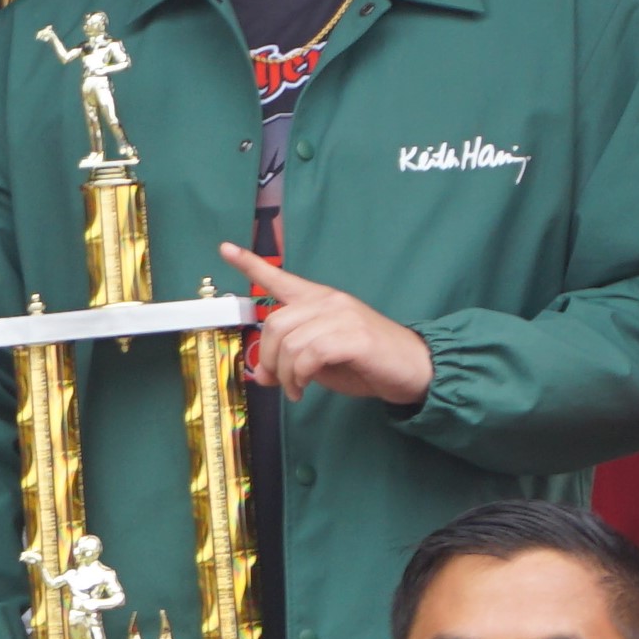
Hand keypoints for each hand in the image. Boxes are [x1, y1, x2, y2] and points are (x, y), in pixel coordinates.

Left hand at [218, 246, 432, 404]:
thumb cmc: (366, 362)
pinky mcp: (355, 336)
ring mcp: (343, 316)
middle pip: (275, 324)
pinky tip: (305, 387)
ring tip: (296, 389)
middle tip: (275, 382)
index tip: (226, 249)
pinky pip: (310, 355)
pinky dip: (301, 376)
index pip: (281, 278)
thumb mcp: (320, 360)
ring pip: (291, 343)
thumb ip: (291, 359)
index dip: (251, 264)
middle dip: (268, 359)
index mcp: (320, 300)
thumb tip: (261, 373)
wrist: (413, 369)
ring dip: (286, 374)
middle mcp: (329, 302)